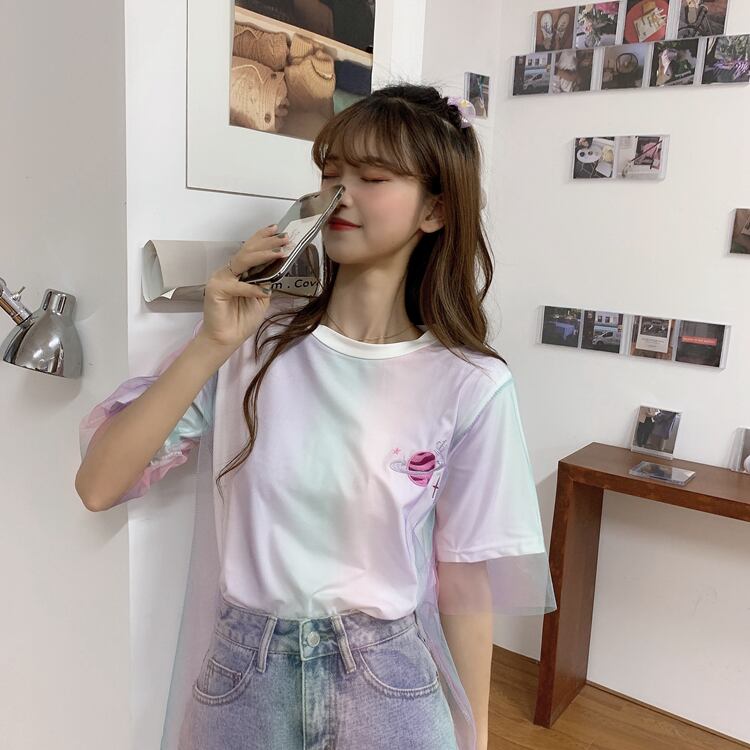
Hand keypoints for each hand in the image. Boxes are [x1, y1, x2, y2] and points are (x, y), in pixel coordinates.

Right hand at [199, 225, 290, 349]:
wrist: (227, 338)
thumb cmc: (242, 319)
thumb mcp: (261, 298)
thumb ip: (266, 281)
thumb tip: (277, 267)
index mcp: (239, 271)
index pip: (250, 249)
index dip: (263, 238)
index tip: (278, 230)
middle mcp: (229, 271)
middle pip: (248, 250)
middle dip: (267, 242)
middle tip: (284, 238)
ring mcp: (221, 278)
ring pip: (243, 261)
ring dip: (263, 255)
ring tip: (279, 253)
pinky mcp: (216, 289)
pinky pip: (238, 285)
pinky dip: (252, 288)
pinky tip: (264, 291)